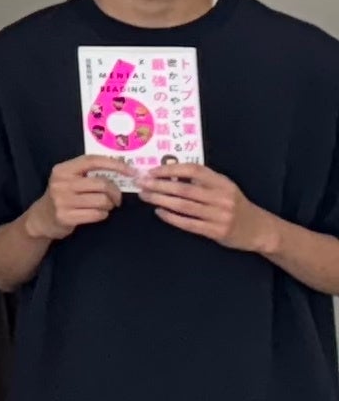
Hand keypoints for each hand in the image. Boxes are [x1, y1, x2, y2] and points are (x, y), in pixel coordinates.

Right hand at [22, 152, 132, 239]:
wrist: (41, 218)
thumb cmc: (63, 196)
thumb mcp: (69, 179)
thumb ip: (88, 173)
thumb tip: (124, 170)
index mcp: (63, 170)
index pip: (93, 161)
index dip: (115, 164)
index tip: (132, 171)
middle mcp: (61, 183)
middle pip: (102, 184)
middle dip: (115, 192)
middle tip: (116, 199)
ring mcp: (62, 200)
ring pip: (102, 200)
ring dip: (109, 205)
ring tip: (104, 206)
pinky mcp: (65, 217)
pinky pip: (97, 214)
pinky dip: (102, 215)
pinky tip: (96, 214)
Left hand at [144, 163, 276, 253]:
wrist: (259, 229)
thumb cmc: (235, 206)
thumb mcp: (225, 188)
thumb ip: (203, 181)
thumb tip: (169, 173)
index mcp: (223, 182)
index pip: (194, 170)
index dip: (171, 169)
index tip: (152, 171)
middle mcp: (222, 197)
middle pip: (184, 189)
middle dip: (159, 185)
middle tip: (141, 183)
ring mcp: (220, 215)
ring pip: (184, 206)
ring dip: (161, 200)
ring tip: (145, 196)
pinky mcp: (216, 231)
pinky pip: (188, 224)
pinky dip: (171, 218)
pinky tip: (159, 212)